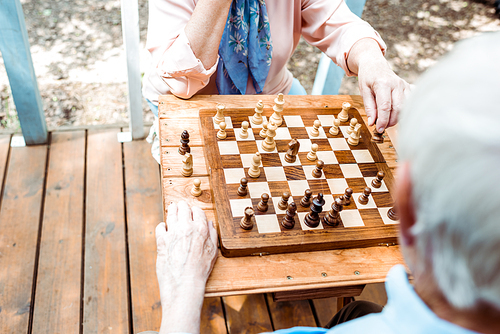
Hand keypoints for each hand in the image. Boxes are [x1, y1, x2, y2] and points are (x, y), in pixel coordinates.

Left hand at [156, 201, 217, 333]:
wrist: (184, 284)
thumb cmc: (199, 271)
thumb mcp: (212, 252)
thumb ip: (212, 235)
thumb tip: (210, 224)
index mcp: (201, 229)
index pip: (198, 211)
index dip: (196, 210)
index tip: (194, 211)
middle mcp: (186, 228)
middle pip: (183, 208)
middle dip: (183, 206)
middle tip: (181, 205)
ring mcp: (172, 233)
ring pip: (171, 214)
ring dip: (172, 210)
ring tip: (172, 208)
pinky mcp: (161, 241)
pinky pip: (160, 227)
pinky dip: (162, 225)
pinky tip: (164, 226)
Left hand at [348, 38, 411, 131]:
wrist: (375, 64)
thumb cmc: (367, 77)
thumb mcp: (364, 91)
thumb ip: (369, 107)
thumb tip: (372, 123)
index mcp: (383, 84)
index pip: (385, 106)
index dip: (383, 120)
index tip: (379, 129)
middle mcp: (397, 84)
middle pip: (398, 108)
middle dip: (391, 121)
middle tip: (382, 126)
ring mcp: (404, 85)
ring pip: (405, 107)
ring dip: (397, 117)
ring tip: (387, 120)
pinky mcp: (409, 87)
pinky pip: (410, 102)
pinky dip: (405, 110)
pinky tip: (397, 112)